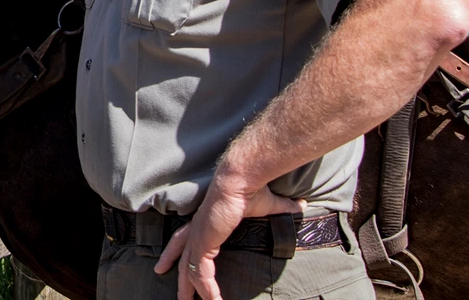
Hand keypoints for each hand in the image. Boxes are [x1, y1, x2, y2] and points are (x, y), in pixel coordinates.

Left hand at [154, 177, 304, 299]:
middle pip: (180, 253)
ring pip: (189, 269)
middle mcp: (198, 228)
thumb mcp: (269, 204)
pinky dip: (207, 290)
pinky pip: (202, 274)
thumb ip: (283, 207)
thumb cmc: (252, 189)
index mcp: (206, 219)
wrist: (242, 179)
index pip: (185, 237)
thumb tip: (301, 205)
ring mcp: (199, 237)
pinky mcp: (204, 244)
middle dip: (176, 271)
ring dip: (191, 289)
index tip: (167, 262)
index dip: (176, 250)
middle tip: (174, 290)